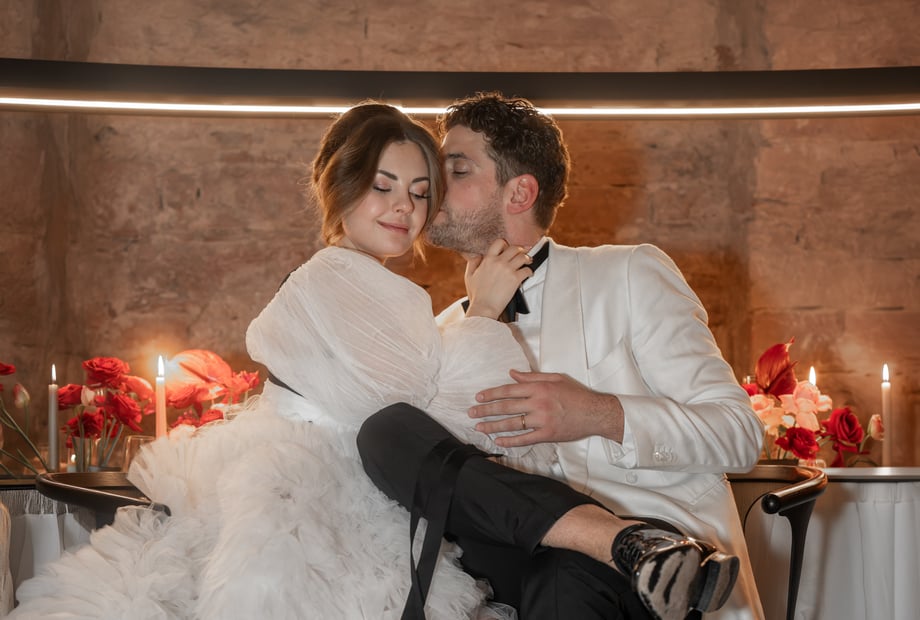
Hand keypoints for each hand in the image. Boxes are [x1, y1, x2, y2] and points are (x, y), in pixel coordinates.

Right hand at [463, 239, 532, 318]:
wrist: (484, 307)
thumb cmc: (477, 295)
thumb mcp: (469, 276)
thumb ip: (472, 263)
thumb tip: (478, 256)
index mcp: (488, 260)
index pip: (499, 243)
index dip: (505, 244)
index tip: (507, 248)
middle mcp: (499, 262)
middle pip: (514, 248)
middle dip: (520, 250)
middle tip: (522, 253)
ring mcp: (508, 270)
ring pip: (523, 257)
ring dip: (527, 258)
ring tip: (528, 261)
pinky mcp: (515, 279)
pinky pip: (527, 270)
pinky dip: (530, 271)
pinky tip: (528, 274)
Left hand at [469, 369, 625, 446]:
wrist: (595, 412)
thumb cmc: (576, 394)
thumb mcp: (555, 378)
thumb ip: (532, 377)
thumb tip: (512, 373)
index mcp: (539, 388)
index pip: (509, 390)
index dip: (491, 394)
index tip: (478, 397)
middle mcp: (538, 403)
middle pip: (506, 407)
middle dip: (486, 410)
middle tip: (471, 412)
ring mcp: (542, 420)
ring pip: (512, 423)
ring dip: (493, 426)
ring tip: (479, 427)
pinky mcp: (547, 434)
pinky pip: (525, 439)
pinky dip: (510, 441)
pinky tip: (498, 441)